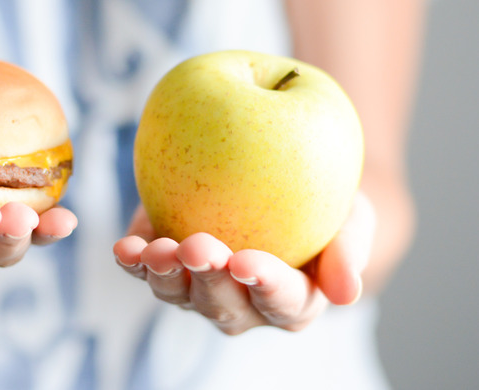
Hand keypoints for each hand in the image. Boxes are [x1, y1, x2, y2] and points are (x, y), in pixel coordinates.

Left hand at [113, 194, 374, 334]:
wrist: (277, 173)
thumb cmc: (323, 200)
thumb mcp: (352, 215)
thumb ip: (350, 249)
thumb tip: (346, 294)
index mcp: (292, 301)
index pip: (283, 302)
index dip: (265, 286)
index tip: (247, 263)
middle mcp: (242, 305)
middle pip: (223, 305)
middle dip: (208, 278)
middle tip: (198, 247)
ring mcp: (198, 288)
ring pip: (177, 295)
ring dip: (164, 275)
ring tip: (157, 250)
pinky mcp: (165, 264)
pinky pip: (144, 269)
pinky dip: (133, 261)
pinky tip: (125, 247)